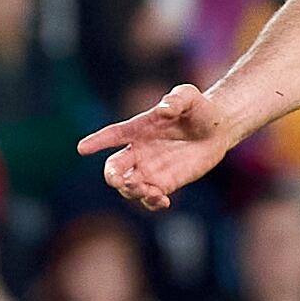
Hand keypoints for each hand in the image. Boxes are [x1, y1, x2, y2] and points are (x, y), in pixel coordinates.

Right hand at [80, 81, 235, 211]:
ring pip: (129, 187)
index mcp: (139, 129)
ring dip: (133, 191)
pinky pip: (150, 199)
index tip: (82, 148)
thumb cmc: (198, 108)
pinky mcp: (166, 183)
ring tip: (152, 192)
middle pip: (114, 167)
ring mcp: (151, 169)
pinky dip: (151, 203)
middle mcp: (140, 151)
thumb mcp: (189, 97)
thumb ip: (177, 99)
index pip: (112, 135)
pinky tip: (163, 201)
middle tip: (123, 181)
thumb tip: (164, 109)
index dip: (97, 141)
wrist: (217, 128)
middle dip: (113, 176)